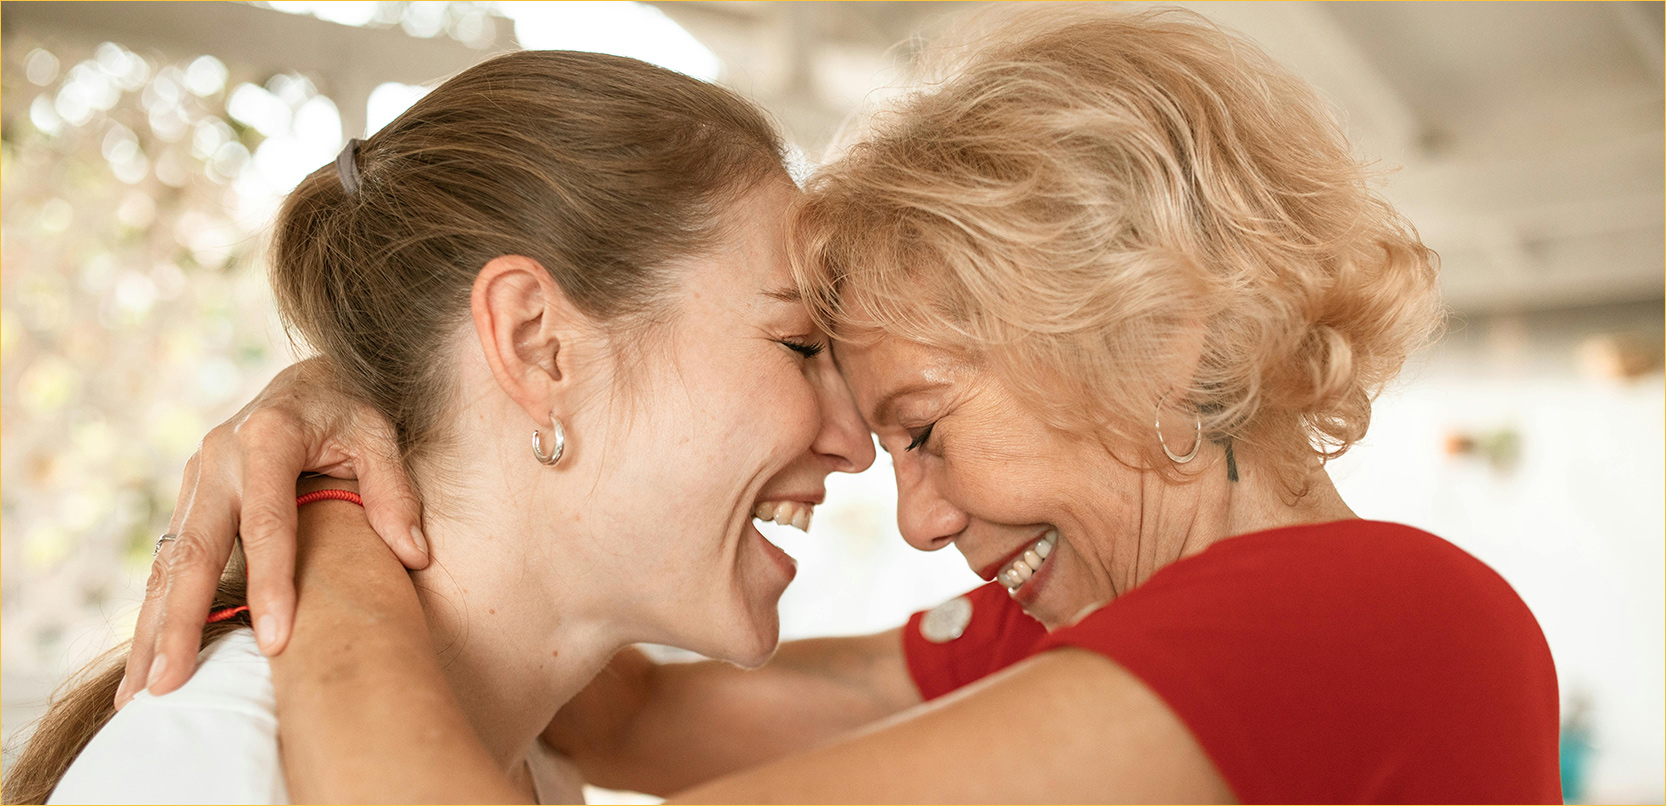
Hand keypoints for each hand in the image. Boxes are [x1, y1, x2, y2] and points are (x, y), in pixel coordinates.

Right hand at [115, 358, 428, 706]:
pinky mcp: (192, 497)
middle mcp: (220, 457)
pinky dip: (156, 609)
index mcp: (269, 437)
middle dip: (180, 622)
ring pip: (169, 562)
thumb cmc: (352, 408)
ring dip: (153, 627)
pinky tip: (148, 657)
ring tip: (140, 692)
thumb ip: (394, 491)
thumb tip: (413, 554)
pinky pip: (169, 560)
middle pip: (196, 550)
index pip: (269, 523)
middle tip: (171, 685)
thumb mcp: (380, 434)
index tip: (274, 641)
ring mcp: (198, 478)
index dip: (271, 583)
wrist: (310, 378)